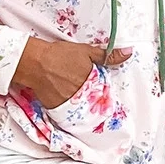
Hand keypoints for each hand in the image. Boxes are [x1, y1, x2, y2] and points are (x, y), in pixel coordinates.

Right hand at [12, 37, 132, 108]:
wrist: (35, 62)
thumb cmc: (59, 54)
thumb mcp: (86, 51)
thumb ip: (108, 55)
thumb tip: (129, 52)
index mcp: (93, 81)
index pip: (105, 91)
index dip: (102, 89)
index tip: (96, 87)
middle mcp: (84, 94)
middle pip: (94, 101)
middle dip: (91, 98)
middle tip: (81, 89)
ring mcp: (71, 103)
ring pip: (81, 108)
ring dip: (80, 103)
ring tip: (71, 94)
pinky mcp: (58, 109)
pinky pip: (67, 112)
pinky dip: (67, 107)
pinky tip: (63, 98)